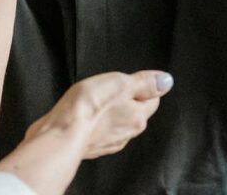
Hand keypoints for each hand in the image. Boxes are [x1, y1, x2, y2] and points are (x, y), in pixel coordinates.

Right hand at [24, 70, 172, 158]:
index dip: (143, 86)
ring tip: (94, 102)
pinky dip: (94, 125)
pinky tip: (84, 117)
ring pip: (116, 124)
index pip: (153, 99)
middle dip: (125, 101)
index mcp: (138, 117)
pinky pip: (99, 133)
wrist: (61, 135)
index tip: (129, 79)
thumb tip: (166, 81)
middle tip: (109, 88)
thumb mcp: (120, 83)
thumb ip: (144, 82)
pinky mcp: (91, 147)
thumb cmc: (88, 108)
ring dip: (109, 113)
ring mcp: (109, 143)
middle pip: (134, 113)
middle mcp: (127, 133)